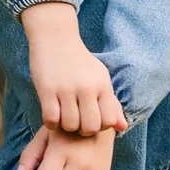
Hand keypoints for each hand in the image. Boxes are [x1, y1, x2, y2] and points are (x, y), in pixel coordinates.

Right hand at [20, 2, 128, 135]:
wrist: (56, 38)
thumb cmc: (80, 62)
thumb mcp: (100, 78)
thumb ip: (111, 104)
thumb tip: (123, 127)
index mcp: (103, 84)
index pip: (109, 120)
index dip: (100, 126)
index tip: (91, 119)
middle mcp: (87, 87)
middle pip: (89, 127)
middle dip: (83, 131)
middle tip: (76, 122)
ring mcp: (66, 88)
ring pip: (70, 125)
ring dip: (65, 127)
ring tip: (64, 117)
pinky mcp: (47, 89)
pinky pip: (51, 119)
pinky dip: (51, 123)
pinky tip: (52, 115)